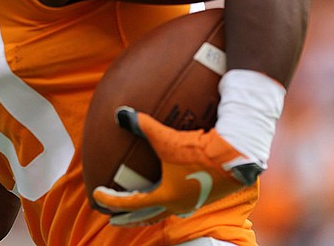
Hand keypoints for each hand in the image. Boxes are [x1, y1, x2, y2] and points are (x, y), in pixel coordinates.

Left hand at [92, 107, 261, 226]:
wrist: (236, 156)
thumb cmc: (199, 150)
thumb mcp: (167, 137)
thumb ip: (143, 125)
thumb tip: (121, 113)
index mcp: (165, 197)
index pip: (131, 202)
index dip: (111, 199)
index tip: (97, 195)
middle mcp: (177, 205)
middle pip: (146, 217)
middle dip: (128, 218)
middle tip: (112, 220)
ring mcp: (191, 202)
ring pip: (163, 212)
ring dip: (147, 212)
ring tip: (138, 209)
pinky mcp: (202, 195)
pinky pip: (176, 203)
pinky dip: (164, 201)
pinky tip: (166, 191)